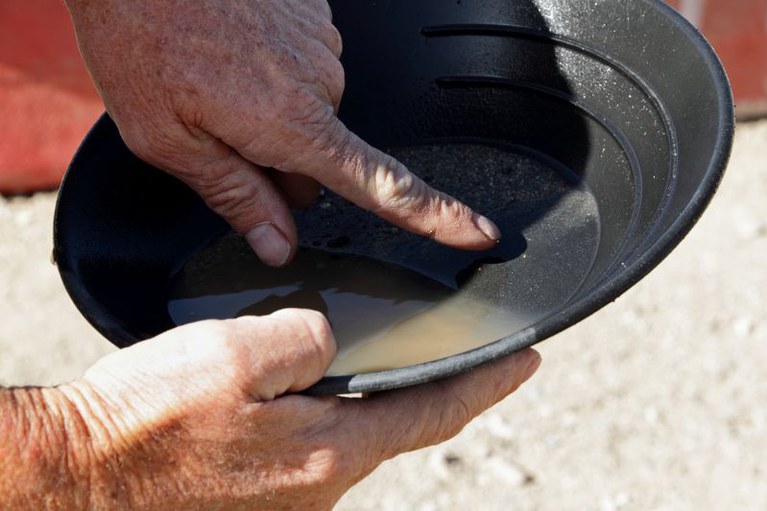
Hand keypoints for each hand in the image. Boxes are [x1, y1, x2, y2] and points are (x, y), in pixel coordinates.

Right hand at [47, 310, 539, 509]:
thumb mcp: (235, 354)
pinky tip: (318, 395)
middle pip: (401, 427)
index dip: (489, 383)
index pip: (436, 412)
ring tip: (396, 371)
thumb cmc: (145, 426)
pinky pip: (316, 445)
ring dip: (381, 402)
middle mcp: (319, 483)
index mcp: (328, 449)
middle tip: (468, 360)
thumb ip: (304, 338)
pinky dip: (334, 414)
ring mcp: (289, 495)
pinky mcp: (259, 494)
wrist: (78, 478)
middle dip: (438, 393)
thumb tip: (327, 337)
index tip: (526, 362)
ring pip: (356, 435)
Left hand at [65, 0, 501, 266]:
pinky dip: (270, 72)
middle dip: (278, 162)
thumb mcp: (168, 139)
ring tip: (213, 81)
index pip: (382, 185)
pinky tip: (229, 52)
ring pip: (308, 110)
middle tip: (217, 134)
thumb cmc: (142, 35)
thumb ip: (235, 196)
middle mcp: (321, 83)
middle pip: (321, 156)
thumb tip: (279, 245)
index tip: (478, 233)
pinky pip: (302, 65)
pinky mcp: (312, 14)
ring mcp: (320, 42)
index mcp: (292, 124)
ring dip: (269, 112)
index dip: (434, 217)